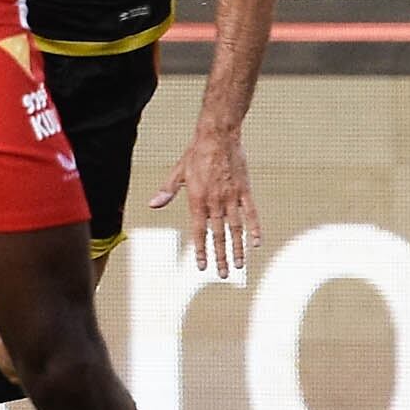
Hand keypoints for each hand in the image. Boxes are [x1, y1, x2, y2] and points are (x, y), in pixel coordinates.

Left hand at [149, 119, 259, 277]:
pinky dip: (255, 228)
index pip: (199, 231)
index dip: (200, 250)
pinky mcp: (244, 190)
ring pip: (236, 228)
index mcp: (197, 199)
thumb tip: (152, 204)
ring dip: (238, 248)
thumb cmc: (196, 153)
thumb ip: (167, 191)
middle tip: (223, 274)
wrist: (218, 135)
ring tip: (240, 265)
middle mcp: (215, 201)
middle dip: (221, 256)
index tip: (202, 266)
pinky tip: (257, 243)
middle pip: (219, 234)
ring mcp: (231, 196)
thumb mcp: (178, 172)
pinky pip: (251, 213)